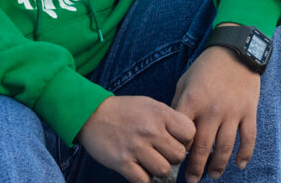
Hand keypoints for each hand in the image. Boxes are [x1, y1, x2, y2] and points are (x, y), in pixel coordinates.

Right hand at [78, 95, 195, 182]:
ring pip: (163, 171)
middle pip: (179, 155)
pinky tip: (139, 169)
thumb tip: (187, 139)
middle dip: (172, 158)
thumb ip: (168, 119)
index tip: (175, 141)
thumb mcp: (149, 105)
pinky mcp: (122, 162)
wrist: (91, 113)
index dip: (185, 140)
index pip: (190, 133)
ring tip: (149, 162)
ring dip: (158, 170)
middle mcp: (150, 130)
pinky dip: (144, 178)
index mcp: (159, 114)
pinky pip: (144, 180)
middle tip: (161, 153)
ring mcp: (136, 147)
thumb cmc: (124, 110)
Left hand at [172, 41, 261, 181]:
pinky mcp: (248, 111)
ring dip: (218, 165)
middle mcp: (212, 109)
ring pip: (225, 147)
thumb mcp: (185, 82)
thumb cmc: (204, 68)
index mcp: (192, 101)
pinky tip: (239, 165)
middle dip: (195, 168)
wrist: (234, 51)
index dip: (177, 151)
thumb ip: (178, 106)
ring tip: (212, 176)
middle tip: (190, 180)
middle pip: (203, 147)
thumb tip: (170, 131)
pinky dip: (244, 154)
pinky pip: (248, 138)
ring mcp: (232, 112)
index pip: (182, 134)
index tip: (172, 161)